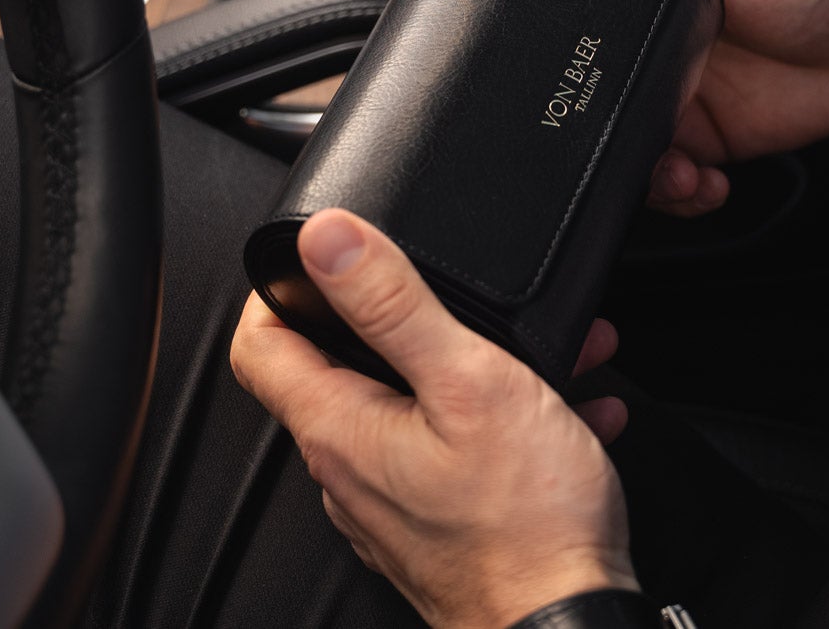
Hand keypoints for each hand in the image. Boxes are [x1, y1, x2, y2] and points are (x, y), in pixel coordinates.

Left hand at [231, 209, 636, 628]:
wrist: (569, 624)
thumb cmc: (527, 524)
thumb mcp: (468, 382)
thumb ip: (395, 304)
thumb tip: (326, 238)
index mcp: (341, 430)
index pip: (259, 344)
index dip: (279, 286)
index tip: (321, 257)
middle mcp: (349, 476)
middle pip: (338, 372)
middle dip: (401, 322)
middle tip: (454, 297)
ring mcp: (389, 509)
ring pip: (407, 412)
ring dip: (467, 370)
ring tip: (540, 354)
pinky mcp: (434, 533)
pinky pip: (449, 457)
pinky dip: (497, 423)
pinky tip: (562, 413)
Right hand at [558, 0, 828, 215]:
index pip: (579, 30)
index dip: (558, 63)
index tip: (554, 84)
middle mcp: (654, 50)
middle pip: (592, 100)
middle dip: (593, 134)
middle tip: (618, 138)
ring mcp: (682, 98)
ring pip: (628, 149)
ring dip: (639, 174)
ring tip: (672, 173)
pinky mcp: (714, 141)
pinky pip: (677, 180)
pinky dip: (681, 194)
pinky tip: (703, 184)